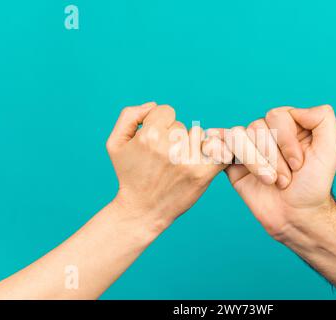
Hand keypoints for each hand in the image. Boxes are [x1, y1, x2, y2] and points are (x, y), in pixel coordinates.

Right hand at [106, 102, 225, 234]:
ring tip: (179, 162)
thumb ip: (130, 116)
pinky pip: (219, 151)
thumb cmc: (130, 175)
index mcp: (149, 135)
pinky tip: (207, 160)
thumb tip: (154, 105)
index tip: (155, 141)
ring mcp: (188, 161)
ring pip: (199, 136)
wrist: (142, 210)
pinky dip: (217, 153)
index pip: (166, 111)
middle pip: (183, 125)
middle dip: (175, 137)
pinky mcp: (203, 173)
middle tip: (165, 157)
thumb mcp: (115, 143)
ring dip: (191, 146)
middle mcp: (170, 147)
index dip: (160, 124)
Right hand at [205, 105, 335, 239]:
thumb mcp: (330, 150)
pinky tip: (226, 158)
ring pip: (237, 136)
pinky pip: (216, 146)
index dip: (286, 141)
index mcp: (288, 125)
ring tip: (270, 182)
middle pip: (256, 126)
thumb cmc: (314, 186)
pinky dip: (216, 148)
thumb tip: (293, 110)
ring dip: (256, 163)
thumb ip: (321, 118)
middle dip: (273, 157)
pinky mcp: (231, 163)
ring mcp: (248, 147)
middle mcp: (266, 132)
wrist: (296, 216)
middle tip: (285, 180)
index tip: (299, 165)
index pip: (277, 116)